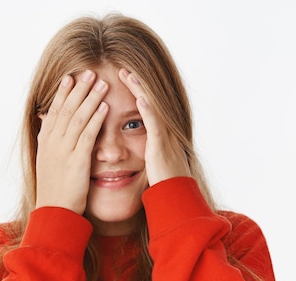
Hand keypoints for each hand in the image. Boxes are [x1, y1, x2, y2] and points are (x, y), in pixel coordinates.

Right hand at [35, 70, 108, 213]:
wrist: (54, 211)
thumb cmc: (53, 189)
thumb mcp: (47, 163)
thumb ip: (49, 143)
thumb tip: (47, 126)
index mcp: (45, 142)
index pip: (54, 111)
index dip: (62, 93)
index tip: (70, 77)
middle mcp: (53, 142)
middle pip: (66, 108)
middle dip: (78, 89)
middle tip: (89, 71)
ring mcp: (64, 150)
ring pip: (77, 117)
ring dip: (90, 98)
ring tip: (101, 82)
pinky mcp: (77, 160)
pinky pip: (87, 134)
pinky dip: (96, 118)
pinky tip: (105, 106)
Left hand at [118, 69, 189, 185]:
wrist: (174, 197)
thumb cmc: (161, 181)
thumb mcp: (150, 161)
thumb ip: (143, 149)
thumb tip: (131, 145)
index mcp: (158, 133)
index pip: (145, 105)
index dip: (134, 90)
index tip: (120, 77)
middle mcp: (163, 131)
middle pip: (149, 100)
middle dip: (136, 83)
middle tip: (121, 68)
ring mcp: (164, 137)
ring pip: (152, 107)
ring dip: (140, 89)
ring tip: (127, 74)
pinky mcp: (161, 146)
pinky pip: (155, 124)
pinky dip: (148, 110)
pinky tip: (139, 98)